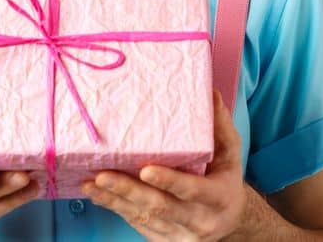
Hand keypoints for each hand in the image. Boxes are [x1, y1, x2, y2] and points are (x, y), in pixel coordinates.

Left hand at [81, 89, 253, 240]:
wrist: (229, 223)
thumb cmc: (225, 181)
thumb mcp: (231, 156)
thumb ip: (221, 128)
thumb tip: (211, 95)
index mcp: (218, 198)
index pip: (192, 191)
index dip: (169, 181)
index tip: (146, 170)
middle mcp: (199, 221)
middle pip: (160, 207)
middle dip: (129, 191)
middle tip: (103, 176)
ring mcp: (179, 235)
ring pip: (143, 217)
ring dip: (115, 200)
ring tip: (91, 184)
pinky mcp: (163, 240)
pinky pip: (137, 223)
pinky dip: (116, 208)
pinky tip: (98, 195)